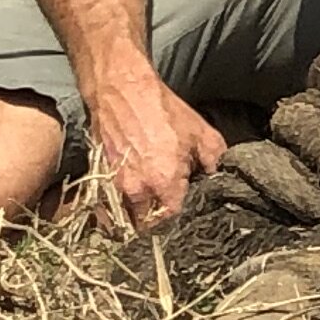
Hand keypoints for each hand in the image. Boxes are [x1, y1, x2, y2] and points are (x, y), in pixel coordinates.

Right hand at [82, 63, 228, 229]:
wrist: (121, 91)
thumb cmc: (163, 110)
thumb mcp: (202, 134)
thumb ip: (216, 164)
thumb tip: (220, 184)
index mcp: (164, 182)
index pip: (175, 220)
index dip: (183, 222)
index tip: (189, 220)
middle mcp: (136, 190)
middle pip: (147, 227)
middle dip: (158, 229)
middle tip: (169, 223)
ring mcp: (113, 186)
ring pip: (124, 222)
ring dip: (135, 224)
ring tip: (147, 220)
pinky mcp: (98, 180)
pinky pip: (105, 210)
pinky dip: (114, 216)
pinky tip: (126, 211)